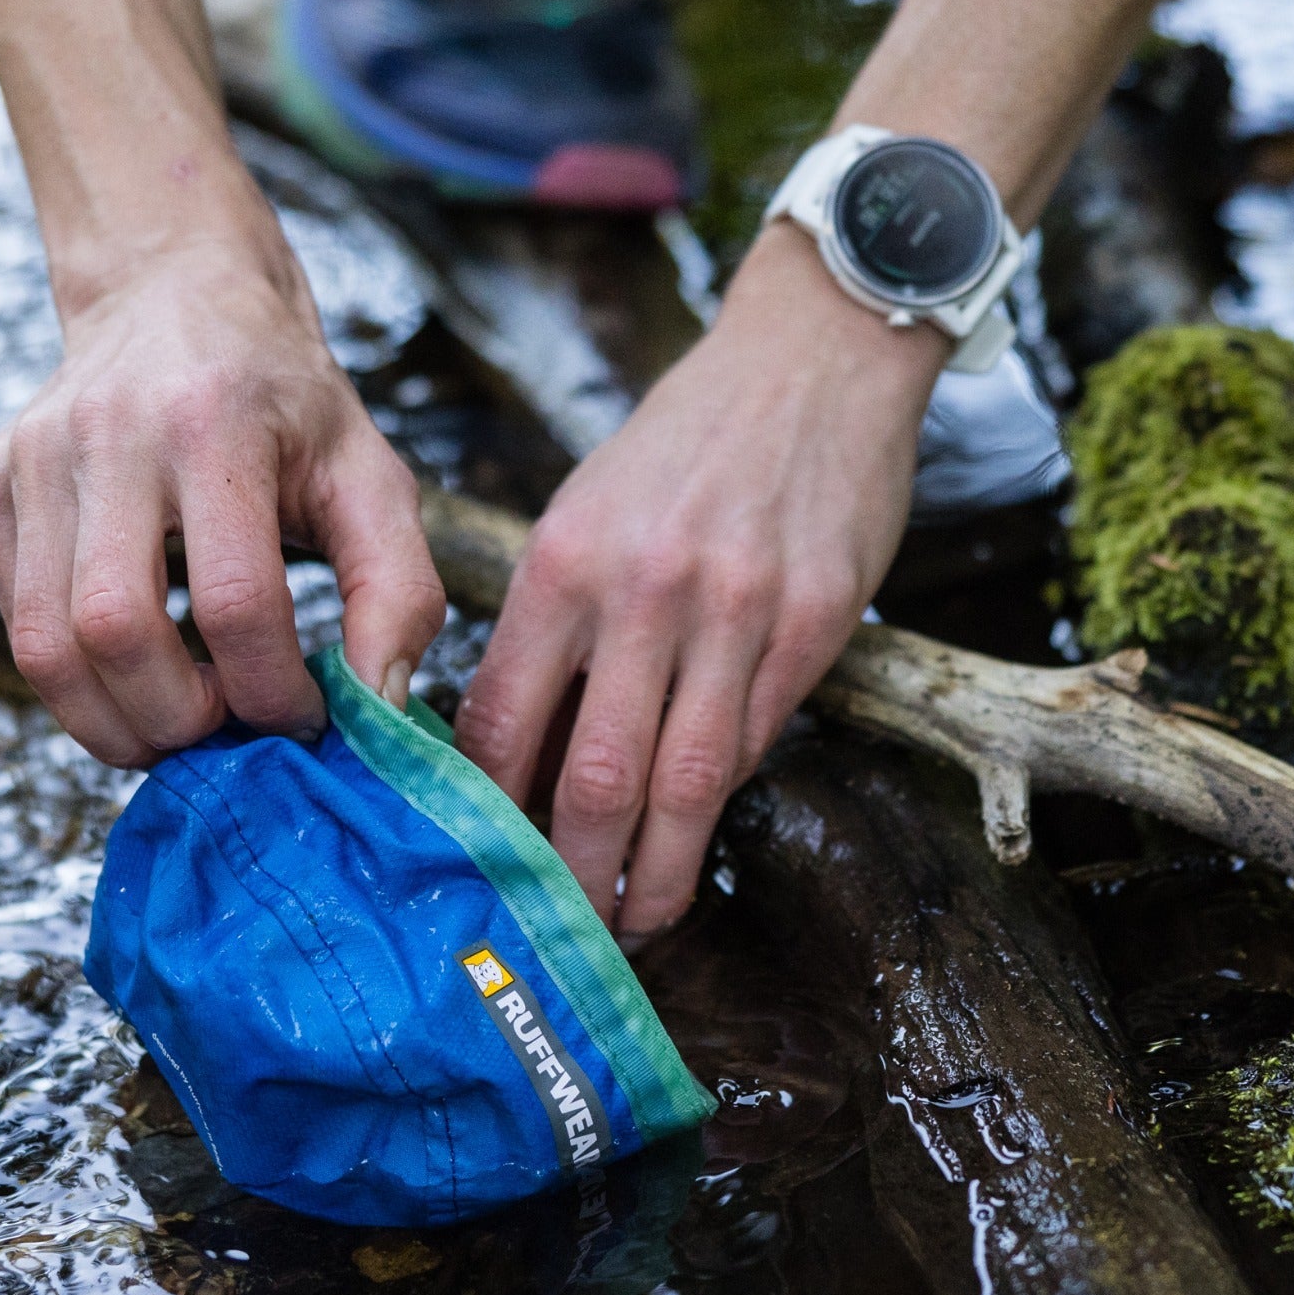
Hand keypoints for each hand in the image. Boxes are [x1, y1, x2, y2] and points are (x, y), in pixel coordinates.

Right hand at [0, 217, 444, 767]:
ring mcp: (32, 457)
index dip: (272, 690)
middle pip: (115, 631)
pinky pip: (13, 620)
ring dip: (112, 723)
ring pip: (42, 644)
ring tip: (181, 727)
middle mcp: (110, 433)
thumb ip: (399, 590)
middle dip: (178, 719)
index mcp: (217, 424)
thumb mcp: (373, 477)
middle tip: (230, 734)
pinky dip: (73, 678)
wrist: (180, 295)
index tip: (305, 718)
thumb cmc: (289, 403)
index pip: (236, 602)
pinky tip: (135, 674)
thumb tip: (379, 707)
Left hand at [456, 222, 946, 938]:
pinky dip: (723, 797)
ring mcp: (737, 612)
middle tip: (561, 933)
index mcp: (566, 560)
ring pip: (687, 785)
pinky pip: (757, 738)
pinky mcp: (814, 624)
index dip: (489, 812)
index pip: (506, 719)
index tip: (479, 866)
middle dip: (574, 875)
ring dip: (657, 873)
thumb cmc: (687, 439)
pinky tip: (700, 833)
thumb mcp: (590, 507)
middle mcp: (646, 592)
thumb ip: (559, 621)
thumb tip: (524, 743)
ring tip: (637, 922)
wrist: (811, 361)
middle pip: (596, 778)